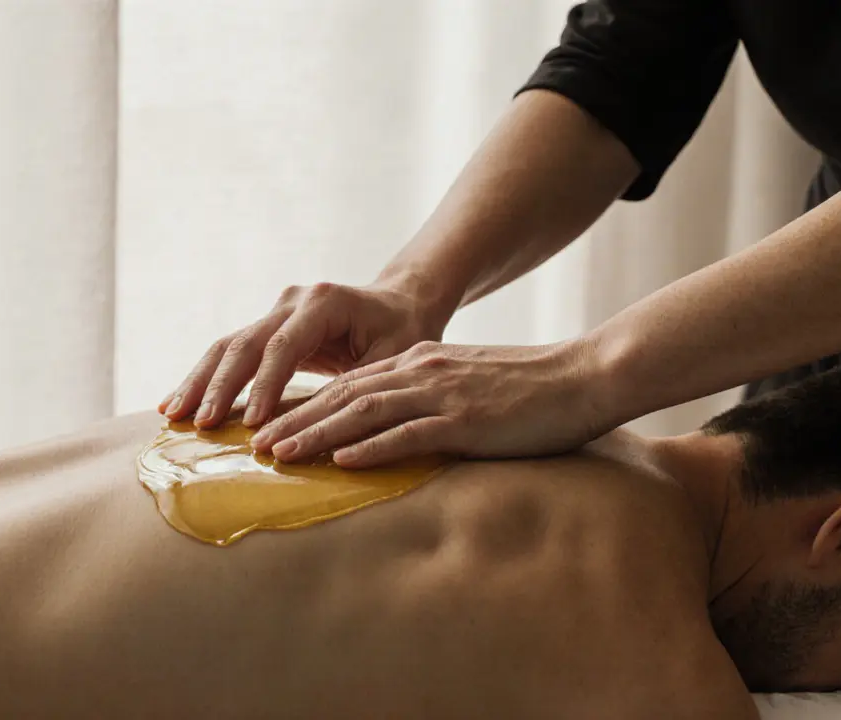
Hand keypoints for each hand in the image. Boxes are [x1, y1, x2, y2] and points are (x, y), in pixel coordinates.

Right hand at [159, 281, 445, 428]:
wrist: (401, 302)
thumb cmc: (405, 332)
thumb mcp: (394, 359)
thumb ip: (358, 386)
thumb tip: (324, 428)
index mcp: (323, 302)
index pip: (283, 346)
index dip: (264, 385)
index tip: (252, 423)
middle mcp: (292, 300)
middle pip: (244, 343)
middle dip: (218, 386)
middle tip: (200, 423)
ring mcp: (275, 311)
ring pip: (227, 346)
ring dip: (198, 382)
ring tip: (172, 415)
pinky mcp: (267, 327)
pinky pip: (230, 353)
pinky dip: (204, 379)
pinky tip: (176, 404)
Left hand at [249, 340, 613, 467]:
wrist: (586, 376)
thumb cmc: (530, 388)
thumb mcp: (469, 385)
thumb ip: (431, 399)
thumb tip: (399, 426)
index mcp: (420, 363)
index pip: (350, 384)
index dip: (305, 405)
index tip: (271, 425)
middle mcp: (422, 372)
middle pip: (343, 396)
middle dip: (295, 419)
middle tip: (254, 445)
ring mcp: (443, 394)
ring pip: (363, 413)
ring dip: (317, 435)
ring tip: (280, 455)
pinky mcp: (467, 420)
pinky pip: (410, 435)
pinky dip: (372, 449)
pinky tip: (343, 464)